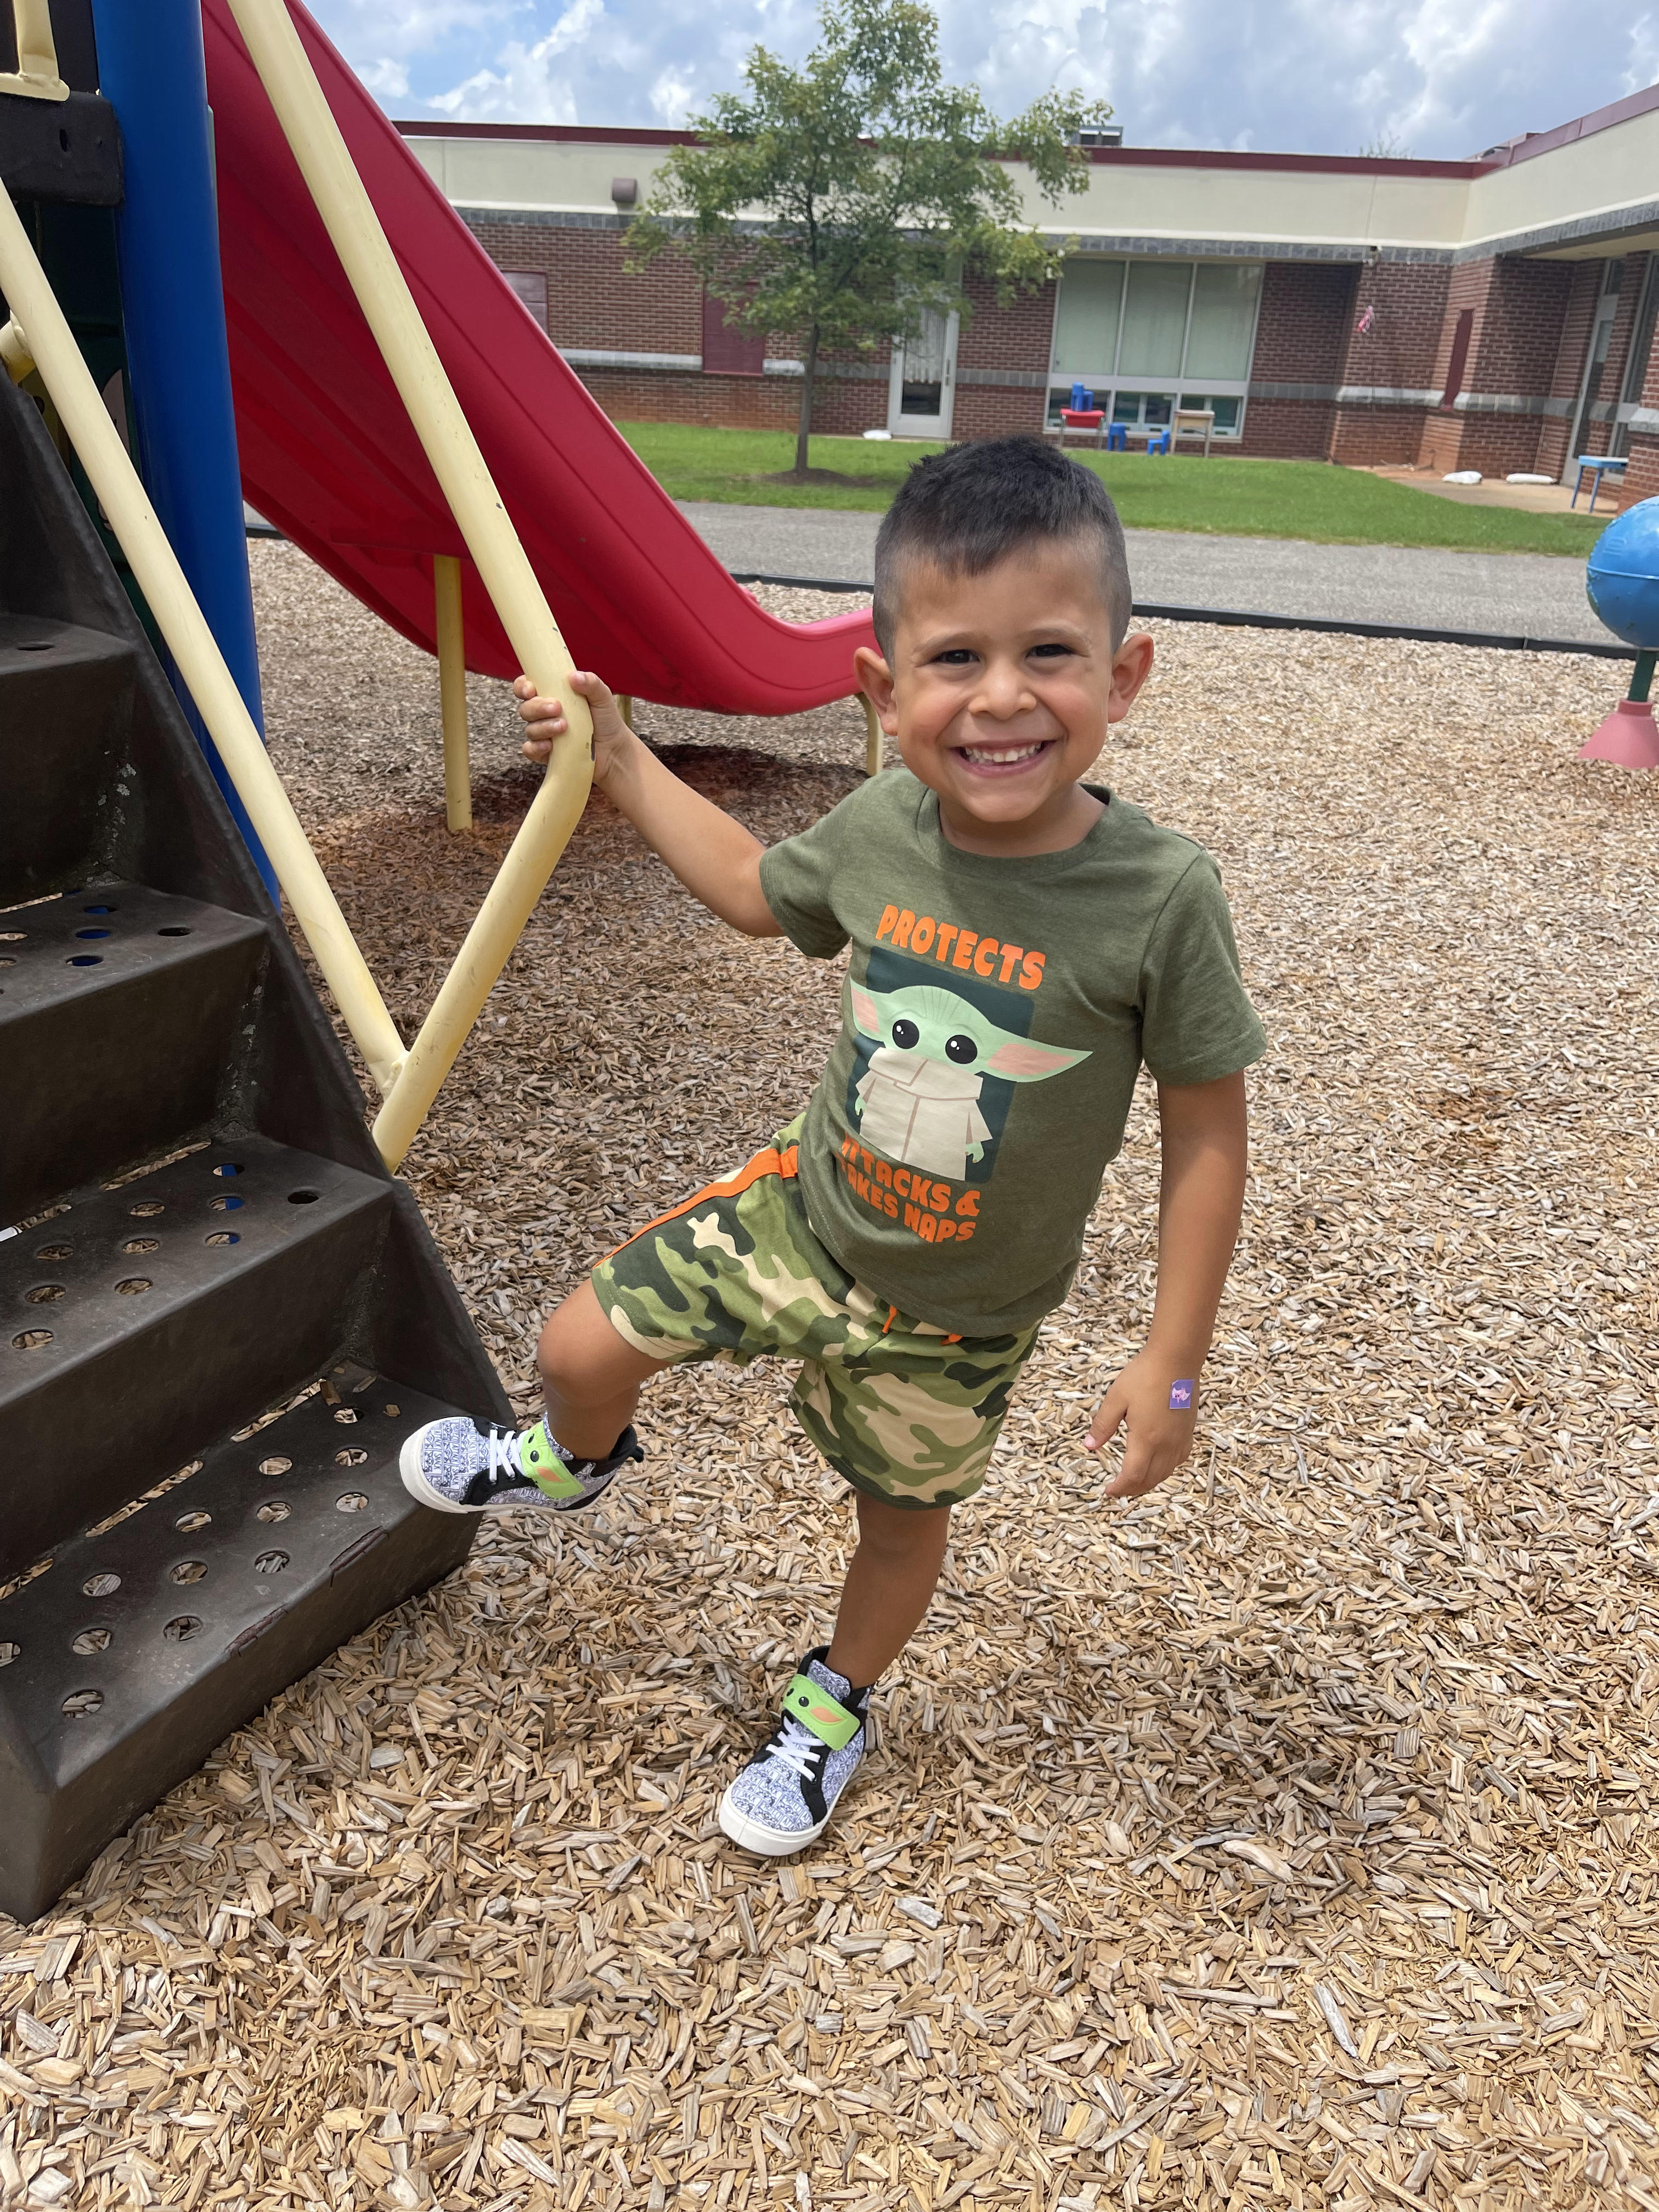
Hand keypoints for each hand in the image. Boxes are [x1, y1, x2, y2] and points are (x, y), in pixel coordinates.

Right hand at [514, 669, 634, 786]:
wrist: (614, 749)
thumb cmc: (606, 721)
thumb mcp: (602, 697)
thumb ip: (591, 683)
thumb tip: (574, 676)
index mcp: (552, 695)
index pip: (526, 688)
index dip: (522, 687)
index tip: (531, 689)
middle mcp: (544, 715)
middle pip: (526, 708)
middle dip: (538, 707)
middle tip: (557, 707)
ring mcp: (544, 734)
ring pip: (530, 729)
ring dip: (543, 727)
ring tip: (564, 726)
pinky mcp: (546, 753)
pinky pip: (530, 750)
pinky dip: (536, 747)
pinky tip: (549, 745)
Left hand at [1085, 1350, 1197, 1498]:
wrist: (1176, 1358)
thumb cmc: (1144, 1375)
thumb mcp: (1116, 1398)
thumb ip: (1103, 1425)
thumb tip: (1089, 1447)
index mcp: (1146, 1439)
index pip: (1132, 1476)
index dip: (1120, 1488)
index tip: (1108, 1491)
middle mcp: (1166, 1444)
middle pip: (1150, 1479)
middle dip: (1132, 1489)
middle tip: (1118, 1489)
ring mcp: (1180, 1439)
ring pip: (1165, 1473)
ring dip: (1149, 1482)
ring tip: (1134, 1481)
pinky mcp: (1188, 1431)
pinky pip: (1178, 1460)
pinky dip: (1165, 1469)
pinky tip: (1158, 1464)